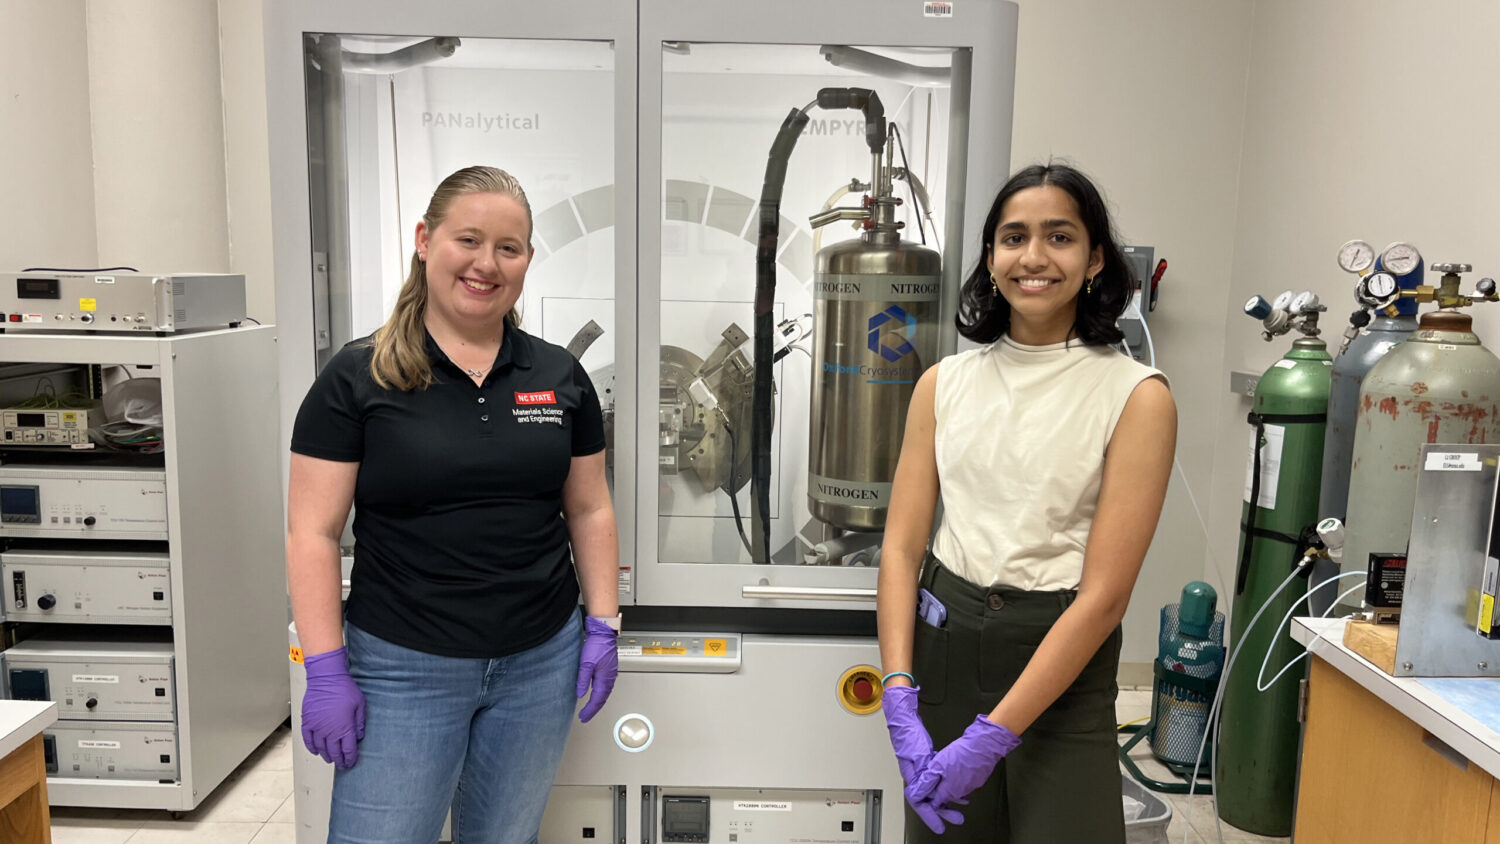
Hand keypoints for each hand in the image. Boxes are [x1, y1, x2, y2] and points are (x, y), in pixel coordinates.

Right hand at [301, 647, 365, 768]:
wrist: (326, 678)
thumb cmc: (344, 688)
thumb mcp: (360, 705)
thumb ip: (359, 722)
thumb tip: (359, 736)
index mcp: (345, 728)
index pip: (348, 750)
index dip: (350, 759)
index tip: (351, 763)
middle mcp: (330, 731)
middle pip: (334, 752)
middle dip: (339, 760)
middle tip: (342, 765)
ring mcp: (317, 728)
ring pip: (321, 748)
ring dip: (326, 755)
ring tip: (330, 759)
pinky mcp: (308, 722)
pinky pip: (308, 740)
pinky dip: (311, 747)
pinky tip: (315, 751)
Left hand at [575, 616, 618, 722]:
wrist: (604, 634)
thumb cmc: (597, 645)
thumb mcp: (586, 663)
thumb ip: (583, 680)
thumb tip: (580, 694)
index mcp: (604, 679)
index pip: (597, 700)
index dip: (590, 710)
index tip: (583, 717)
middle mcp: (609, 679)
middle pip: (602, 699)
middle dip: (593, 709)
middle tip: (585, 716)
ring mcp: (610, 675)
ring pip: (604, 694)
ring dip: (597, 703)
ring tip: (590, 709)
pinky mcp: (609, 670)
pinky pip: (605, 687)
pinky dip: (600, 695)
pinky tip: (596, 694)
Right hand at [882, 685, 965, 833]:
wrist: (904, 717)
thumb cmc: (908, 734)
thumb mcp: (919, 755)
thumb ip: (924, 775)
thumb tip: (928, 793)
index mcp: (911, 775)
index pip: (920, 801)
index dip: (931, 815)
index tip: (940, 826)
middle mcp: (915, 775)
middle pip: (928, 798)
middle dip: (942, 810)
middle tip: (956, 818)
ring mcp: (919, 768)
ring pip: (933, 790)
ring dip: (946, 799)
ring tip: (959, 807)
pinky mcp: (925, 761)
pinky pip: (937, 780)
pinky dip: (947, 786)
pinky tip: (956, 788)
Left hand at [909, 715, 1021, 812]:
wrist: (984, 745)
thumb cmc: (961, 754)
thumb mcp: (937, 765)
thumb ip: (927, 782)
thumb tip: (917, 795)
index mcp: (948, 792)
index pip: (935, 804)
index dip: (928, 799)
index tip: (924, 792)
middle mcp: (960, 793)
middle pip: (945, 796)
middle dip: (938, 789)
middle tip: (935, 775)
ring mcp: (971, 786)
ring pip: (955, 789)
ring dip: (949, 782)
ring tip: (945, 768)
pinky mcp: (978, 779)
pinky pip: (965, 782)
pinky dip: (959, 777)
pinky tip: (957, 766)